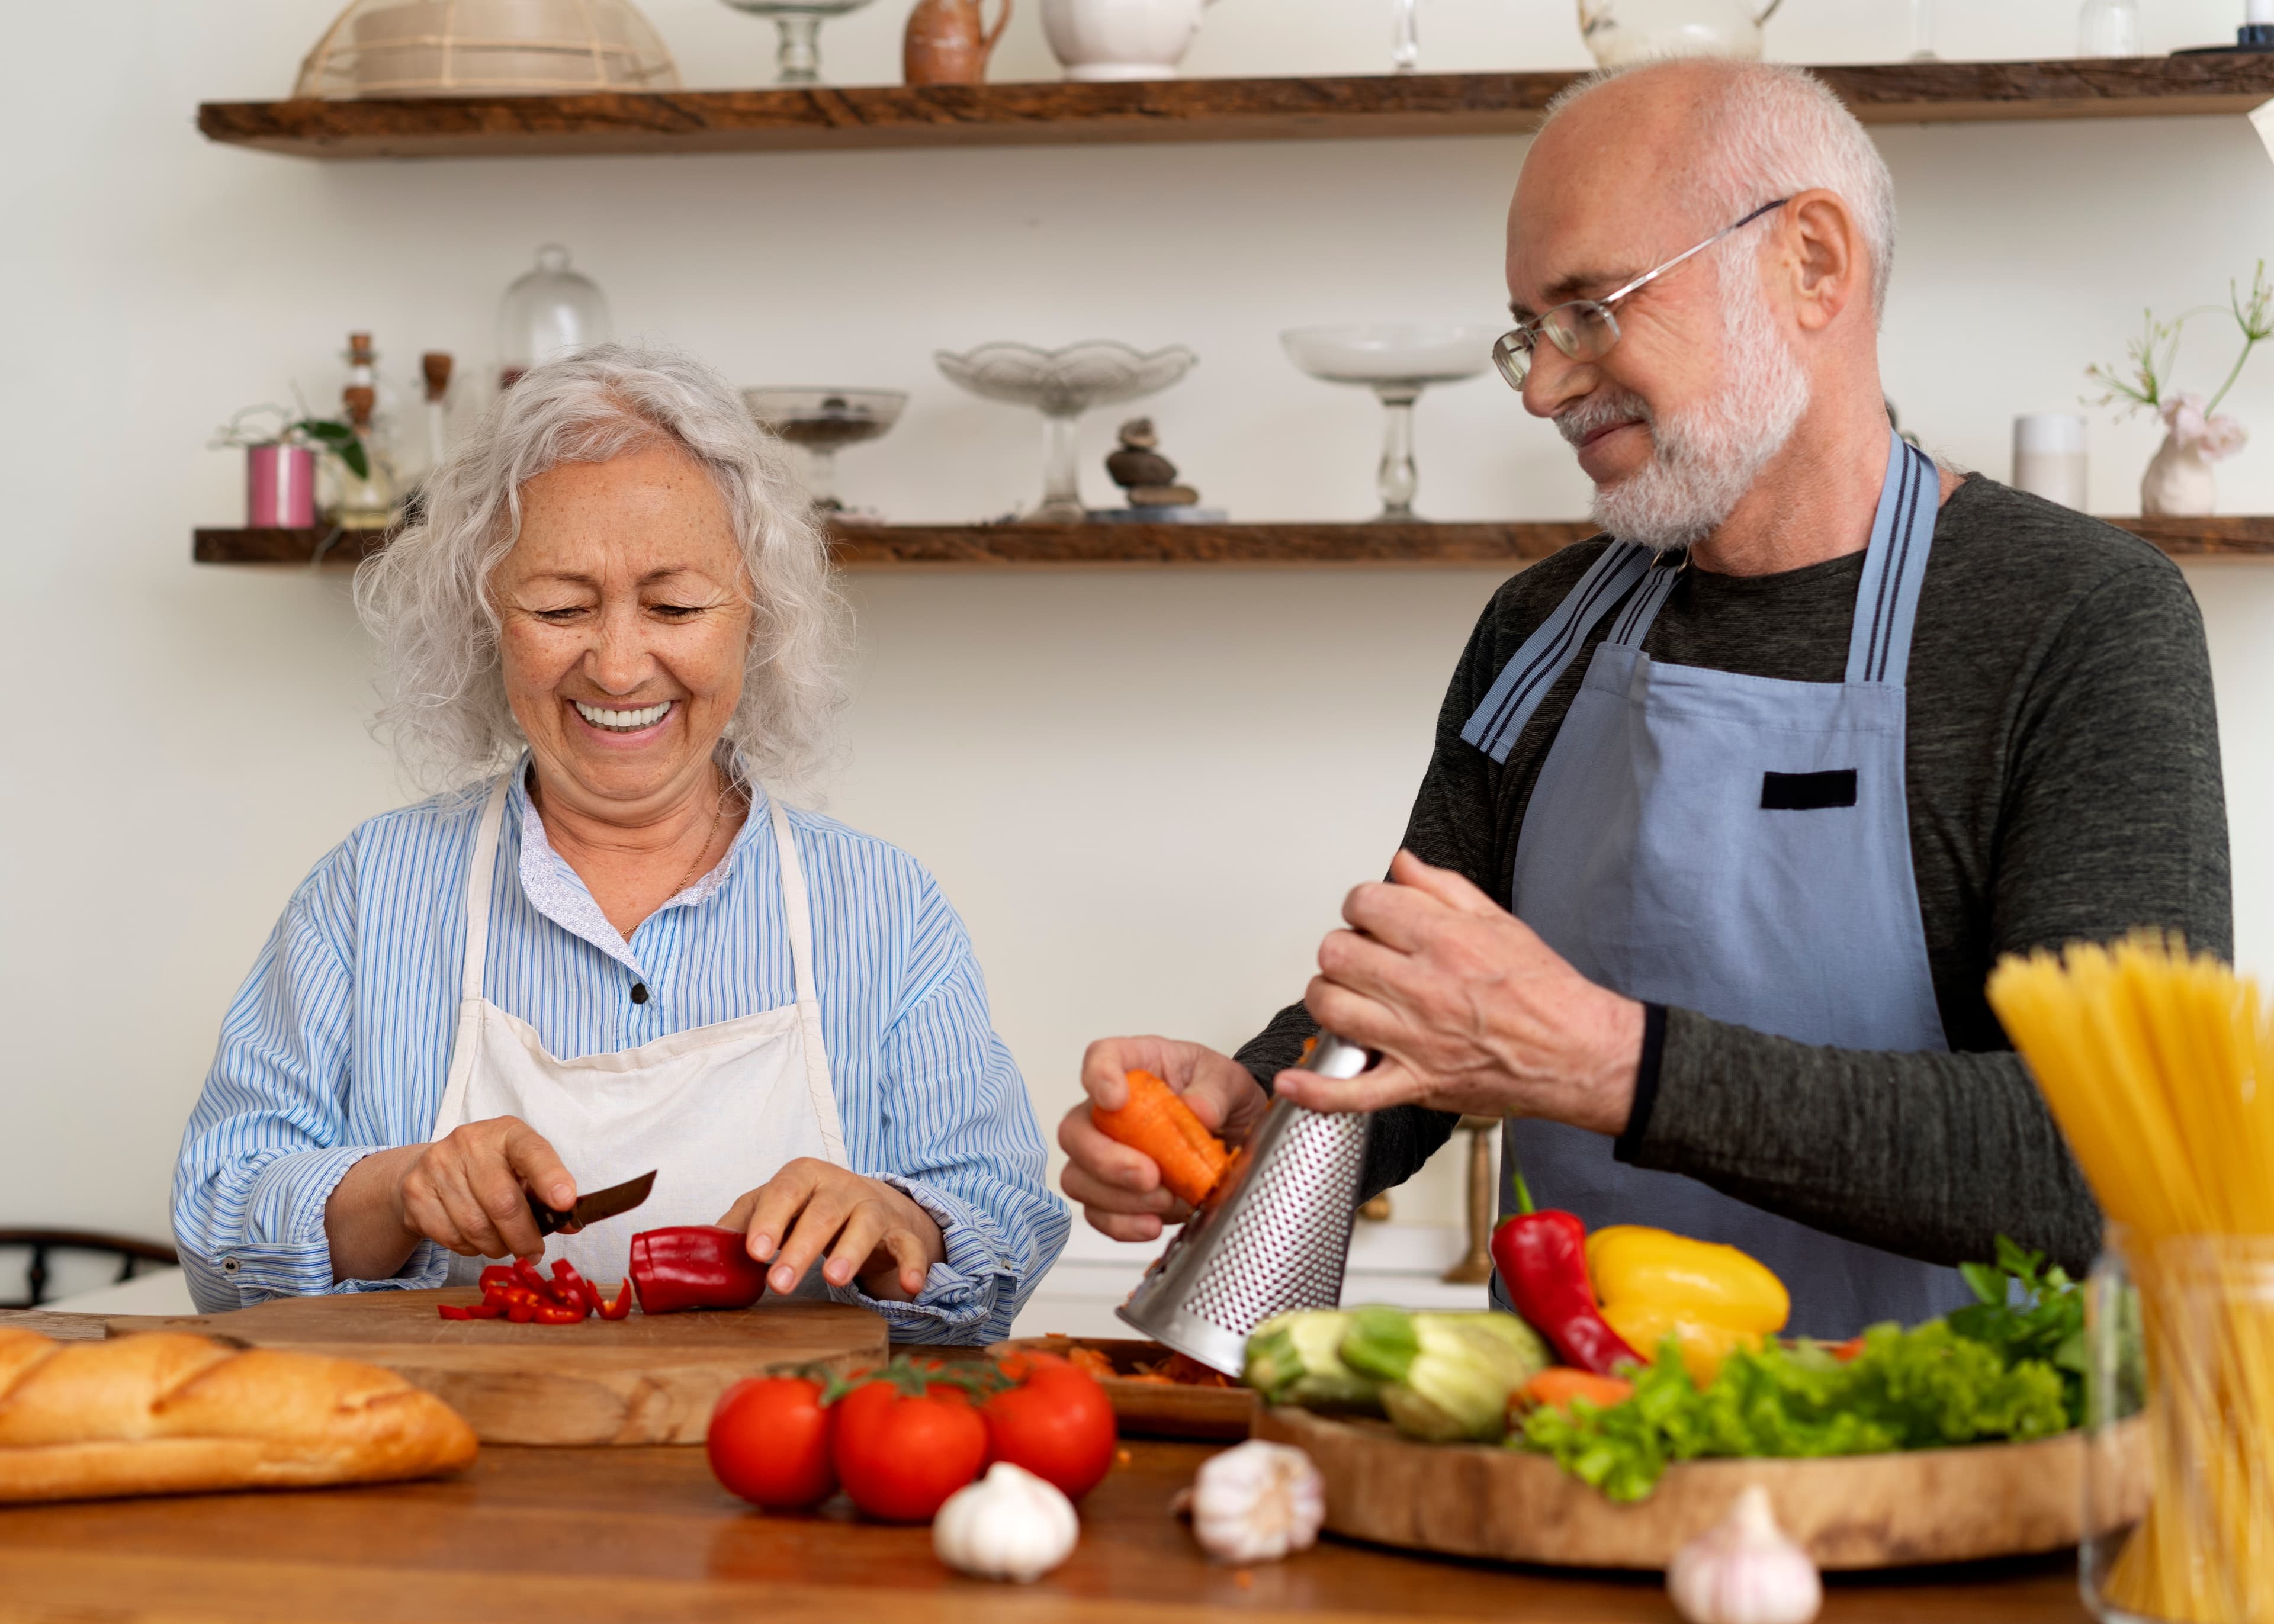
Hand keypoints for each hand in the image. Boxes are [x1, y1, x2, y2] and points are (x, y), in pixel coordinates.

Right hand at [392, 1115, 575, 1261]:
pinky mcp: (416, 1192)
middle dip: (523, 1237)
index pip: (532, 1152)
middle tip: (533, 1253)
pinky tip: (476, 1239)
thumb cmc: (490, 1170)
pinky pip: (451, 1238)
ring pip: (476, 1227)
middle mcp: (470, 1142)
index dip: (550, 1178)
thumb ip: (546, 1194)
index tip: (566, 1202)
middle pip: (503, 1203)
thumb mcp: (522, 1170)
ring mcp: (438, 1165)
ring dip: (497, 1247)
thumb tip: (570, 1223)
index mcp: (507, 1132)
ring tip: (504, 1245)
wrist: (431, 1166)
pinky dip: (470, 1248)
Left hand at [718, 1160, 945, 1301]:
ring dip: (850, 1251)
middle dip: (800, 1248)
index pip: (783, 1192)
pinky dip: (913, 1265)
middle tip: (779, 1283)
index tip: (754, 1252)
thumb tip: (702, 1249)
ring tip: (834, 1279)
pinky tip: (911, 1287)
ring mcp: (874, 1208)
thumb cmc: (810, 1208)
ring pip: (865, 1225)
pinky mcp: (902, 1232)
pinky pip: (910, 1246)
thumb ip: (742, 1222)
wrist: (871, 1204)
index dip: (769, 1220)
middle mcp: (841, 1187)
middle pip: (822, 1214)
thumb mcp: (774, 1207)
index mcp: (804, 1177)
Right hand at [1058, 1037, 1269, 1242]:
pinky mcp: (1113, 1193)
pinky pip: (1097, 1214)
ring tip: (1166, 1199)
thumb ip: (1214, 1092)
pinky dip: (1123, 1224)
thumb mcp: (1229, 1081)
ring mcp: (1104, 1153)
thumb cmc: (1217, 1096)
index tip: (1115, 1099)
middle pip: (1075, 1130)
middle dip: (1105, 1159)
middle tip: (1148, 1174)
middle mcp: (1108, 1110)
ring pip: (1078, 1178)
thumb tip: (1199, 1112)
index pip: (1100, 1058)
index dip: (1098, 1077)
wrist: (1233, 1132)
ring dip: (1118, 1198)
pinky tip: (1153, 1224)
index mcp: (1135, 1066)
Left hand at [1275, 850, 1644, 1134]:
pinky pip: (1352, 1092)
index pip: (1364, 904)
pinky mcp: (1415, 1084)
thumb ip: (1443, 888)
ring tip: (1349, 997)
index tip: (1372, 918)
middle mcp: (1423, 988)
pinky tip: (1292, 1079)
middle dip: (1343, 949)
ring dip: (1329, 998)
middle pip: (1336, 953)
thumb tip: (1401, 863)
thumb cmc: (1544, 992)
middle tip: (1364, 958)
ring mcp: (1415, 1040)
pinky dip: (1315, 1089)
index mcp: (1444, 941)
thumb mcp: (1499, 921)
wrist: (1579, 1053)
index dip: (1362, 906)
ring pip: (1331, 1008)